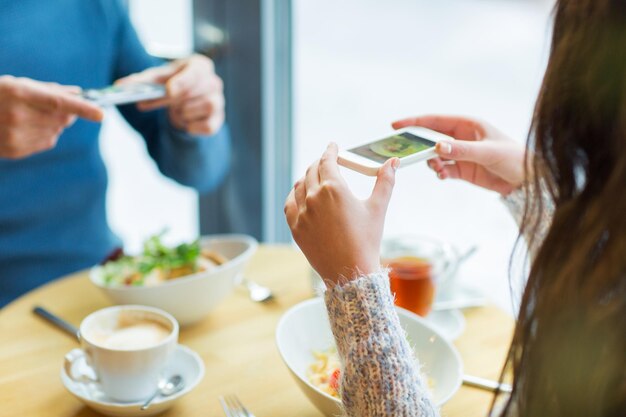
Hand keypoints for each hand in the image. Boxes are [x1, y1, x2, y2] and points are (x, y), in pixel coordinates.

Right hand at [0, 76, 103, 158]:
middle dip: (68, 114)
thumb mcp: (18, 84)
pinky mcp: (14, 150)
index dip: (82, 108)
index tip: (101, 113)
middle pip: (61, 119)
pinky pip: (47, 143)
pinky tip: (29, 128)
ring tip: (35, 116)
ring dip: (55, 125)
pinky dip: (46, 135)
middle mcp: (17, 115)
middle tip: (60, 108)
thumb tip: (78, 92)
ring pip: (56, 132)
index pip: (58, 102)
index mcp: (18, 93)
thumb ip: (49, 89)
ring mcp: (15, 135)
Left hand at [116, 54, 224, 135]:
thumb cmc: (171, 84)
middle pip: (195, 91)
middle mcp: (213, 82)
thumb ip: (140, 81)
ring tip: (176, 111)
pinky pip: (207, 126)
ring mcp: (218, 101)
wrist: (185, 102)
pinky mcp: (218, 120)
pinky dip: (192, 127)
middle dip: (172, 100)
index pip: (196, 71)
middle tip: (151, 103)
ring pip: (204, 107)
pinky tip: (185, 122)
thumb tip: (119, 86)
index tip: (169, 91)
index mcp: (200, 66)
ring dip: (183, 112)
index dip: (184, 81)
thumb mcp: (156, 79)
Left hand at [284, 143, 398, 285]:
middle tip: (326, 162)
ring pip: (299, 186)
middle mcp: (314, 197)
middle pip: (312, 170)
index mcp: (334, 188)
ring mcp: (302, 213)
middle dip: (319, 163)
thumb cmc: (366, 240)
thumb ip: (385, 181)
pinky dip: (294, 196)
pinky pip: (289, 204)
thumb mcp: (378, 208)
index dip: (330, 150)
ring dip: (307, 177)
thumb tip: (393, 162)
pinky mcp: (295, 227)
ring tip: (314, 177)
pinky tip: (300, 196)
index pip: (327, 160)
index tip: (333, 146)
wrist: (350, 271)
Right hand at [392, 115, 525, 194]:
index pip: (436, 121)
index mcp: (468, 125)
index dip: (415, 122)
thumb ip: (462, 150)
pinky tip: (443, 176)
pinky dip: (440, 172)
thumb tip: (438, 146)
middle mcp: (462, 138)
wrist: (527, 180)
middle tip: (405, 152)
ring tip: (436, 168)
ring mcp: (461, 154)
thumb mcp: (488, 152)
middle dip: (419, 145)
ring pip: (435, 156)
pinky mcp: (463, 170)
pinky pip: (444, 169)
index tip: (396, 125)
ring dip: (431, 162)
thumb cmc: (513, 158)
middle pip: (431, 138)